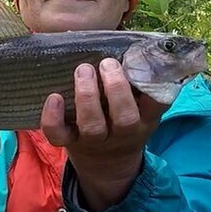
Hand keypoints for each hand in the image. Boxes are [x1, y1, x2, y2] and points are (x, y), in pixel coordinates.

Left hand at [41, 58, 167, 211]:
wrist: (108, 166)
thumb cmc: (125, 124)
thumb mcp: (143, 110)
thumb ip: (142, 86)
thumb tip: (140, 45)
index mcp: (144, 120)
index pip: (157, 104)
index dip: (153, 85)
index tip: (143, 64)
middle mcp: (122, 133)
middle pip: (124, 118)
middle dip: (116, 88)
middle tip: (108, 63)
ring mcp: (95, 140)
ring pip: (92, 125)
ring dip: (87, 96)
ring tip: (84, 69)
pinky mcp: (70, 143)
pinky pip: (58, 135)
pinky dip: (53, 118)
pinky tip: (54, 97)